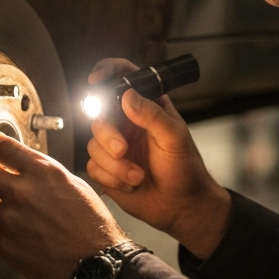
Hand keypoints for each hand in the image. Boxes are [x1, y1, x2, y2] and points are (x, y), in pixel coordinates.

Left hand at [0, 132, 127, 278]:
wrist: (97, 263)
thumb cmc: (93, 226)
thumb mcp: (75, 185)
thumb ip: (46, 175)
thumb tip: (28, 171)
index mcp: (43, 172)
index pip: (2, 148)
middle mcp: (23, 192)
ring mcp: (11, 219)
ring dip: (0, 213)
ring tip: (24, 223)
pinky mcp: (6, 244)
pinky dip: (6, 237)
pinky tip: (25, 240)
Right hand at [85, 58, 230, 259]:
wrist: (181, 207)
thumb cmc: (185, 169)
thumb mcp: (174, 138)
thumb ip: (152, 115)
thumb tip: (127, 95)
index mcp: (146, 107)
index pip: (123, 77)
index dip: (106, 72)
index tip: (95, 80)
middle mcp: (127, 123)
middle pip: (99, 115)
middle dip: (108, 136)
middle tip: (123, 150)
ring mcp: (114, 146)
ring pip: (93, 144)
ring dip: (115, 164)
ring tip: (138, 176)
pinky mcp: (107, 169)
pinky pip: (93, 166)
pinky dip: (111, 178)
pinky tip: (131, 185)